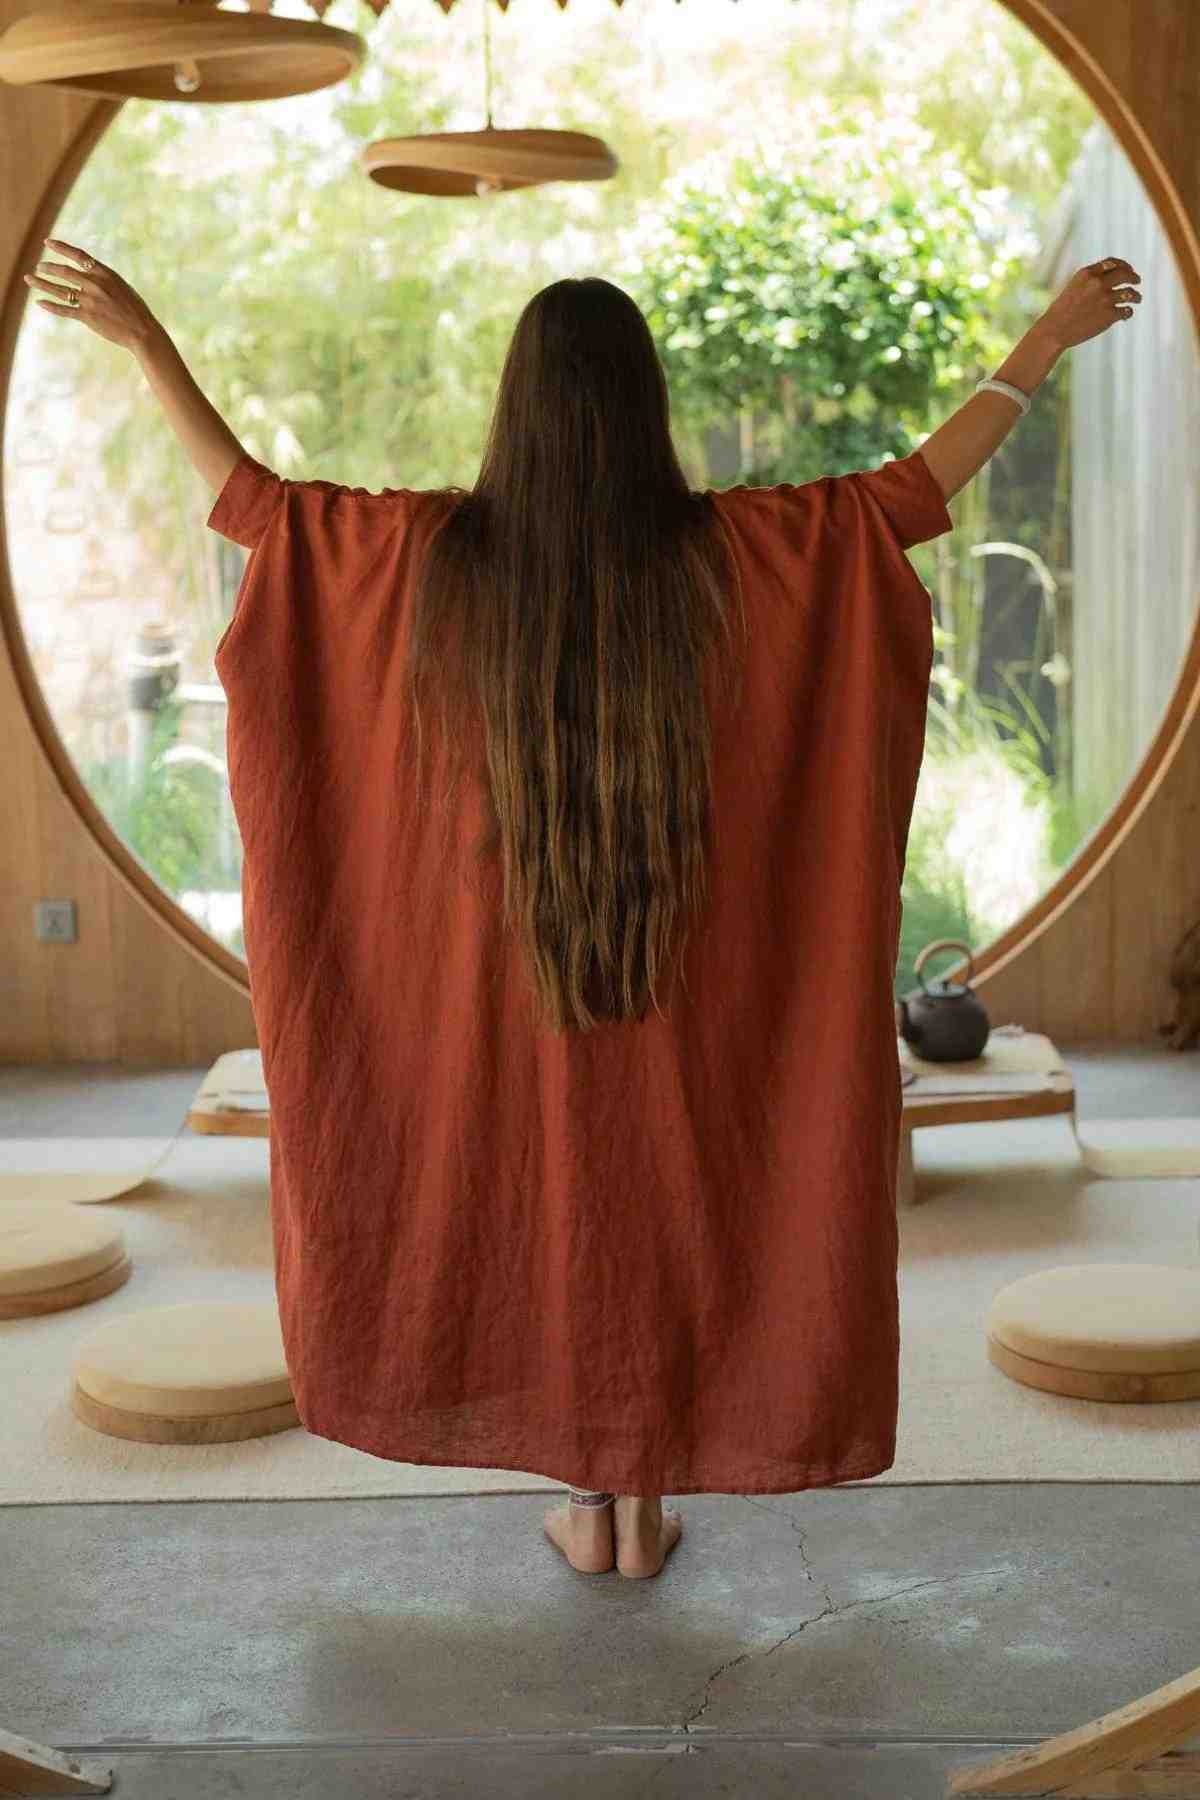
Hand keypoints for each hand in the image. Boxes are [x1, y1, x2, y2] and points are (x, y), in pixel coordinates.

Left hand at [22, 238, 162, 353]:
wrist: (142, 330)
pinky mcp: (87, 316)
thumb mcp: (121, 286)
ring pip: (60, 289)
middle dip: (48, 268)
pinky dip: (50, 306)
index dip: (61, 247)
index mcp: (105, 273)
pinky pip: (64, 309)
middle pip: (64, 272)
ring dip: (42, 284)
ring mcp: (90, 300)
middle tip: (39, 267)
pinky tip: (40, 302)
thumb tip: (87, 274)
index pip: (78, 255)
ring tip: (31, 279)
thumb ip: (103, 279)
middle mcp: (95, 284)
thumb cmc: (135, 309)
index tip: (48, 242)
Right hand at [1038, 256, 1142, 350]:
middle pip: (1125, 274)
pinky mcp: (1109, 315)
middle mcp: (1097, 283)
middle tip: (1137, 281)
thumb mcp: (1074, 287)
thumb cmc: (1062, 310)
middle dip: (1133, 277)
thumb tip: (1113, 276)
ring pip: (1130, 293)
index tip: (1128, 270)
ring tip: (1137, 299)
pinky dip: (1128, 312)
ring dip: (1136, 296)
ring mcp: (1105, 299)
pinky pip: (1127, 311)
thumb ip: (1091, 280)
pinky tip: (1126, 314)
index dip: (1124, 265)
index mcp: (1087, 273)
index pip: (1112, 263)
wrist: (1054, 330)